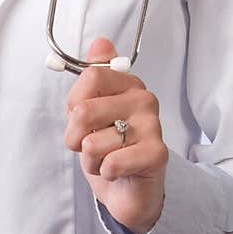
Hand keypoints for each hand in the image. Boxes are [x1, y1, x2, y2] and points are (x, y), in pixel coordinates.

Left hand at [63, 37, 168, 233]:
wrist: (128, 190)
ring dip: (91, 160)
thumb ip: (92, 79)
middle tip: (91, 145)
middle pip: (85, 110)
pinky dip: (105, 173)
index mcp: (127, 84)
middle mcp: (144, 99)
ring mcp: (152, 125)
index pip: (90, 77)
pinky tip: (118, 172)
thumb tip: (101, 42)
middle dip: (76, 138)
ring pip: (93, 142)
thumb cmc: (108, 149)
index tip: (81, 118)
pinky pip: (111, 162)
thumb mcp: (90, 112)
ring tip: (107, 160)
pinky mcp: (157, 154)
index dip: (75, 104)